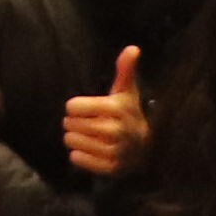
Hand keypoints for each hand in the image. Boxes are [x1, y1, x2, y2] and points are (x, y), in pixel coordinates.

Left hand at [60, 49, 148, 177]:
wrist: (145, 149)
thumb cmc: (128, 115)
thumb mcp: (126, 92)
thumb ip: (125, 70)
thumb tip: (133, 48)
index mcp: (116, 108)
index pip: (72, 107)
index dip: (76, 107)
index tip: (88, 109)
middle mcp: (116, 130)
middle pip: (70, 125)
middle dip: (75, 124)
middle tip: (89, 124)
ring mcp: (114, 151)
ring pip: (71, 142)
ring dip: (75, 139)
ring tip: (90, 137)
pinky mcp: (110, 168)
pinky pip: (77, 159)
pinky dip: (80, 155)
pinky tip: (93, 151)